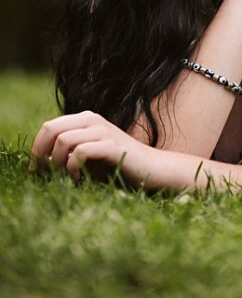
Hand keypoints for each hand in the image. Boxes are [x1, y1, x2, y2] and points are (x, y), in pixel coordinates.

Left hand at [30, 111, 159, 186]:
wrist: (150, 168)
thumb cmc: (115, 164)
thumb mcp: (85, 156)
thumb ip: (65, 152)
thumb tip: (35, 162)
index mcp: (85, 119)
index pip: (49, 127)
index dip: (36, 149)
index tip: (36, 171)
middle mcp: (93, 120)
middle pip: (51, 129)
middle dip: (40, 154)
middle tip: (44, 174)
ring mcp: (104, 131)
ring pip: (63, 140)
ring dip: (56, 163)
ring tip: (63, 177)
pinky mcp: (113, 146)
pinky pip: (81, 151)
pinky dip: (72, 167)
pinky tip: (79, 178)